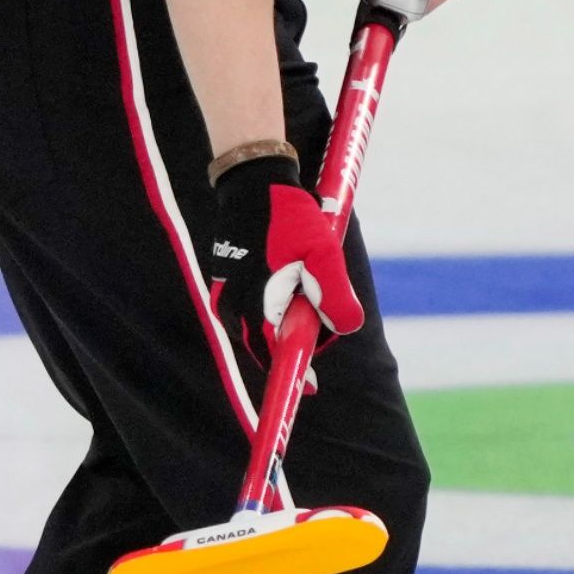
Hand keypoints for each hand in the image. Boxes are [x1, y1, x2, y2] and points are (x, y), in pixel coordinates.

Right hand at [205, 153, 361, 371]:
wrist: (253, 184)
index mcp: (257, 305)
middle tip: (324, 308)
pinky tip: (292, 277)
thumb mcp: (324, 255)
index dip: (296, 374)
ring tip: (307, 279)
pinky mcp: (229, 286)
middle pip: (274, 342)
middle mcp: (235, 307)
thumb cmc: (290, 218)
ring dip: (292, 317)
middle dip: (302, 334)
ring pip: (266, 325)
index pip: (276, 355)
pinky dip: (279, 304)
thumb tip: (345, 327)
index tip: (311, 389)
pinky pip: (258, 310)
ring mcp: (228, 297)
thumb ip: (335, 295)